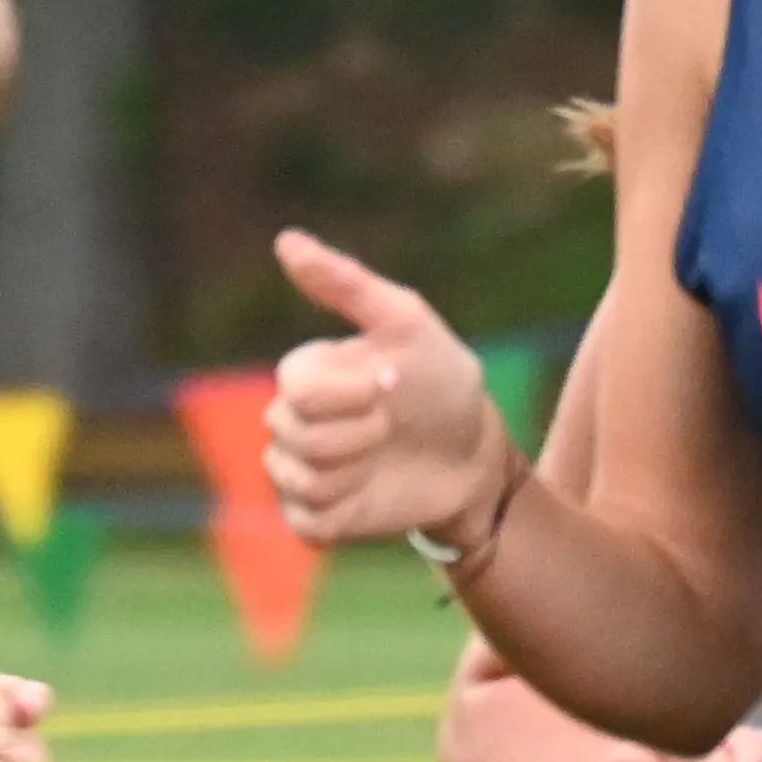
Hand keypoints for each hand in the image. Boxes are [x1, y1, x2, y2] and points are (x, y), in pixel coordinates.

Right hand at [266, 231, 513, 552]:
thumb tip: (286, 240)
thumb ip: (347, 284)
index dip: (353, 395)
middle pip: (295, 436)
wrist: (474, 454)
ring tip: (384, 456)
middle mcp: (290, 420)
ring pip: (300, 481)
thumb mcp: (407, 323)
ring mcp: (298, 471)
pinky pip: (306, 522)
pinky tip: (372, 491)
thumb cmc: (441, 382)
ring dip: (357, 472)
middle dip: (360, 433)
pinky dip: (345, 512)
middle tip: (392, 425)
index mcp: (304, 373)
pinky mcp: (314, 518)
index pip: (298, 391)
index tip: (395, 384)